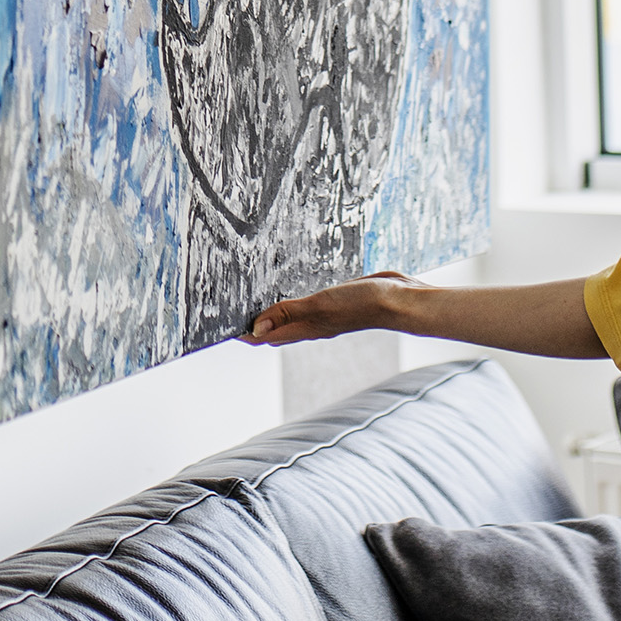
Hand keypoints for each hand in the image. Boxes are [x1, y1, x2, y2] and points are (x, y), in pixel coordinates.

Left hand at [243, 270, 426, 344]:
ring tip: (252, 297)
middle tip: (230, 307)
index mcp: (305, 329)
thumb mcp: (320, 306)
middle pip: (273, 327)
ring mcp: (324, 313)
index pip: (264, 335)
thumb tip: (255, 329)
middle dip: (252, 321)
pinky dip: (293, 298)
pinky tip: (292, 286)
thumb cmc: (362, 305)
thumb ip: (289, 314)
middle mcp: (311, 324)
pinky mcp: (336, 301)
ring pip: (290, 315)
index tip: (220, 323)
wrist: (400, 301)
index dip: (242, 331)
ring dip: (272, 309)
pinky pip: (307, 301)